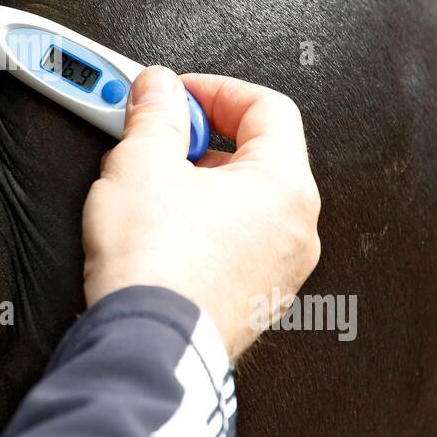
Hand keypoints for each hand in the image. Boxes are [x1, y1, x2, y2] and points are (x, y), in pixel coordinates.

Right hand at [81, 66, 320, 359]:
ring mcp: (278, 271)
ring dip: (196, 183)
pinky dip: (199, 226)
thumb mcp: (141, 163)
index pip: (267, 107)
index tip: (176, 94)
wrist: (146, 347)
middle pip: (255, 156)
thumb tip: (157, 90)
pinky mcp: (251, 301)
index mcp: (286, 187)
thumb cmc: (157, 267)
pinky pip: (232, 244)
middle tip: (155, 138)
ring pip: (241, 203)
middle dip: (199, 140)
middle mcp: (295, 230)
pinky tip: (156, 231)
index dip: (214, 90)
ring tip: (146, 186)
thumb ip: (154, 114)